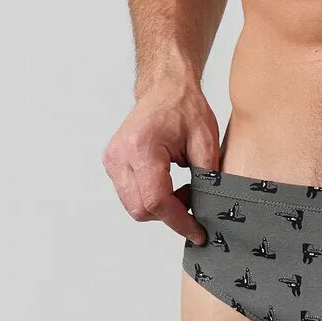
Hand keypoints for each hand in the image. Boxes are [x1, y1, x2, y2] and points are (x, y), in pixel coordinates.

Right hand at [102, 83, 219, 245]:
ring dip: (160, 207)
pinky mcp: (112, 163)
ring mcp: (112, 160)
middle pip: (142, 209)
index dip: (179, 221)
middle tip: (194, 198)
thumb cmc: (185, 107)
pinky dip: (151, 197)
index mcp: (142, 149)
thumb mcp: (206, 141)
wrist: (165, 88)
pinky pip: (130, 195)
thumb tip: (209, 210)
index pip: (157, 201)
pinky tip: (168, 182)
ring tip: (182, 187)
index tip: (198, 233)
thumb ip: (207, 178)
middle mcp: (120, 156)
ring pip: (134, 206)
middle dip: (170, 214)